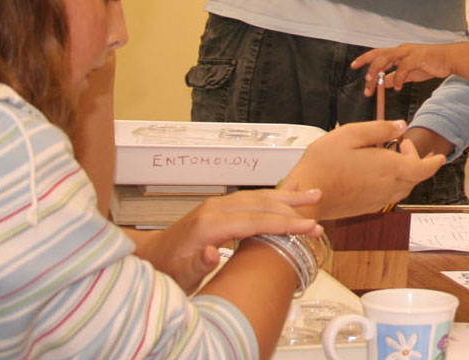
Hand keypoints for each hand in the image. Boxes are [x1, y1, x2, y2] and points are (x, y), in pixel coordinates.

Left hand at [128, 188, 322, 293]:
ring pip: (259, 197)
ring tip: (314, 195)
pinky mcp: (220, 208)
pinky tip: (289, 193)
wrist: (149, 258)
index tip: (308, 227)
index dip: (285, 224)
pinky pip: (252, 198)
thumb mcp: (179, 275)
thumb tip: (214, 253)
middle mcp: (216, 209)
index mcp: (209, 224)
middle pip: (262, 205)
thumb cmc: (165, 269)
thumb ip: (198, 264)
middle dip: (293, 211)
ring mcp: (218, 206)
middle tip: (319, 218)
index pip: (256, 221)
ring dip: (288, 198)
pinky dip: (273, 196)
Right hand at [281, 120, 445, 218]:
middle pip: (414, 177)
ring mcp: (378, 200)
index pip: (424, 169)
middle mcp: (388, 188)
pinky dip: (391, 183)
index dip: (434, 162)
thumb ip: (379, 129)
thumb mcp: (350, 134)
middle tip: (399, 143)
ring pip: (402, 188)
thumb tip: (400, 125)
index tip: (439, 155)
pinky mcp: (367, 207)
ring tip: (387, 156)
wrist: (305, 196)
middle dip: (413, 160)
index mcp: (389, 168)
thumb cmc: (324, 163)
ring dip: (403, 172)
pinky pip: (388, 195)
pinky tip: (374, 172)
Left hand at [351, 43, 454, 95]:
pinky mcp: (417, 57)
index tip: (353, 66)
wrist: (449, 60)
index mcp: (398, 53)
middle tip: (363, 78)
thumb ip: (396, 77)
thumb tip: (382, 83)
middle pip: (378, 54)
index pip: (377, 54)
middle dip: (367, 64)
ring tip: (373, 81)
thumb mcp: (409, 74)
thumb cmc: (430, 64)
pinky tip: (397, 87)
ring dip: (377, 69)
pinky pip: (403, 67)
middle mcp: (400, 50)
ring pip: (387, 57)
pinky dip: (398, 78)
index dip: (364, 59)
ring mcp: (408, 52)